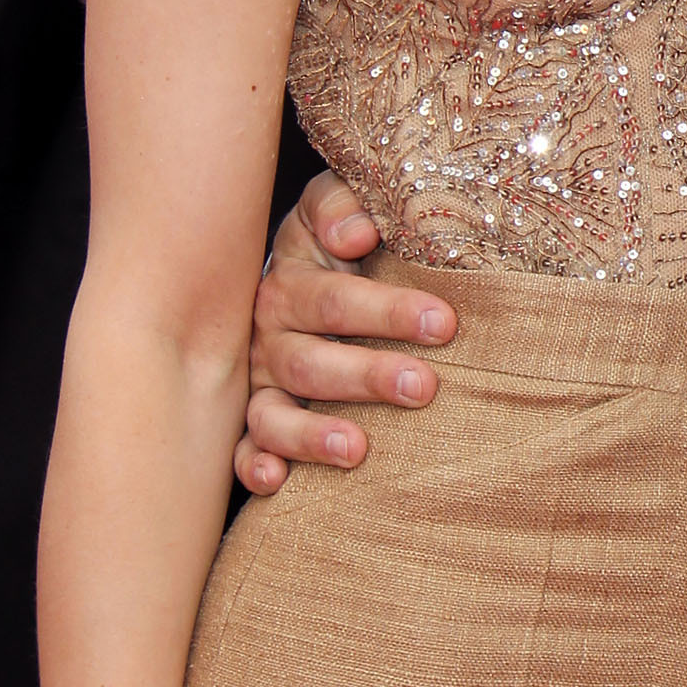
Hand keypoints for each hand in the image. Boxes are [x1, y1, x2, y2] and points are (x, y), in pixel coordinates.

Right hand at [235, 172, 453, 492]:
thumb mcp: (338, 205)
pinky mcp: (255, 421)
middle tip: (422, 385)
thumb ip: (343, 205)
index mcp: (293, 280)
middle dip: (368, 376)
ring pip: (273, 412)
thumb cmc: (340, 236)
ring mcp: (261, 382)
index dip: (387, 312)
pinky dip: (254, 465)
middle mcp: (270, 334)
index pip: (336, 299)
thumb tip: (355, 233)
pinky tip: (274, 481)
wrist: (300, 265)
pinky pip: (243, 449)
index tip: (443, 323)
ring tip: (356, 449)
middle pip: (311, 360)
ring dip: (311, 433)